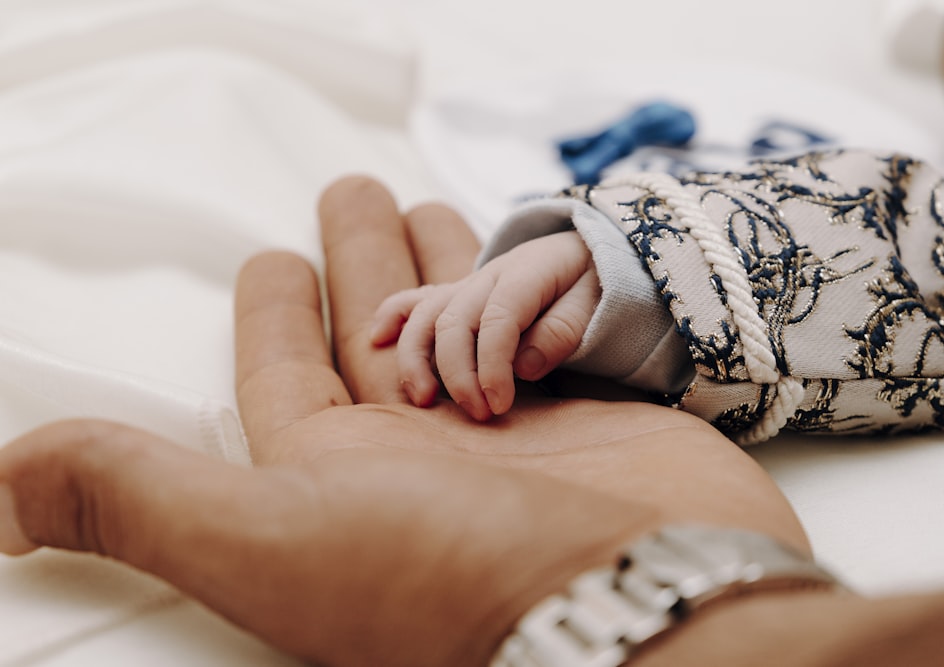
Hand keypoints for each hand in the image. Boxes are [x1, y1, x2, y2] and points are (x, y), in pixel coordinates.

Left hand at [0, 177, 806, 666]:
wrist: (648, 608)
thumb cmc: (459, 579)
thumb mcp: (269, 538)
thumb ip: (138, 497)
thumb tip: (4, 487)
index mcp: (338, 473)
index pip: (289, 371)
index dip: (273, 314)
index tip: (271, 262)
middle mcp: (422, 452)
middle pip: (380, 328)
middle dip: (362, 256)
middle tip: (352, 194)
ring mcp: (510, 428)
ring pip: (460, 317)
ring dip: (440, 260)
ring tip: (422, 205)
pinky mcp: (586, 407)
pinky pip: (541, 322)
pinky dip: (528, 283)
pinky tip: (520, 245)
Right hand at [372, 230, 599, 418]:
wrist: (590, 248)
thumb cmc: (597, 280)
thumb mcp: (598, 300)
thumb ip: (564, 330)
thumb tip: (524, 366)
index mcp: (525, 274)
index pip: (497, 321)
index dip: (492, 367)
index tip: (498, 405)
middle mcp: (488, 277)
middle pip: (453, 322)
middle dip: (458, 374)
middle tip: (478, 415)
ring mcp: (468, 284)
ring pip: (426, 315)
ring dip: (416, 358)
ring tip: (423, 400)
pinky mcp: (458, 294)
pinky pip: (417, 299)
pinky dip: (393, 315)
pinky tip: (375, 339)